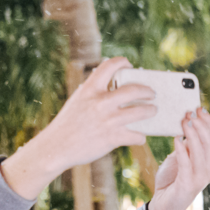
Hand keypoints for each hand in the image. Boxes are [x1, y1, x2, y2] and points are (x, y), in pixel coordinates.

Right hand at [4, 58, 154, 198]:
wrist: (56, 147)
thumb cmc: (67, 125)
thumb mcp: (77, 102)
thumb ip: (93, 93)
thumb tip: (112, 89)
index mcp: (90, 89)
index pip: (110, 65)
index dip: (122, 62)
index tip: (128, 65)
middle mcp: (101, 102)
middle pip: (135, 89)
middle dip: (147, 91)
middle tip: (151, 94)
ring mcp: (109, 120)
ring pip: (141, 112)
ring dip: (150, 111)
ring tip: (152, 111)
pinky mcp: (113, 138)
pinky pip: (137, 135)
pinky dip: (140, 136)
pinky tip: (139, 136)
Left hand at [147, 107, 209, 209]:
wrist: (163, 206)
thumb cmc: (170, 181)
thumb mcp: (178, 159)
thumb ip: (185, 146)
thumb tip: (186, 125)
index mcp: (209, 162)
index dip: (207, 121)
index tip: (199, 108)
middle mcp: (209, 170)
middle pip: (208, 142)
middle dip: (200, 124)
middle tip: (189, 112)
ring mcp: (200, 178)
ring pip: (200, 151)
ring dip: (193, 134)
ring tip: (184, 121)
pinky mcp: (188, 185)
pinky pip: (187, 164)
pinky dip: (182, 150)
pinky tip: (177, 138)